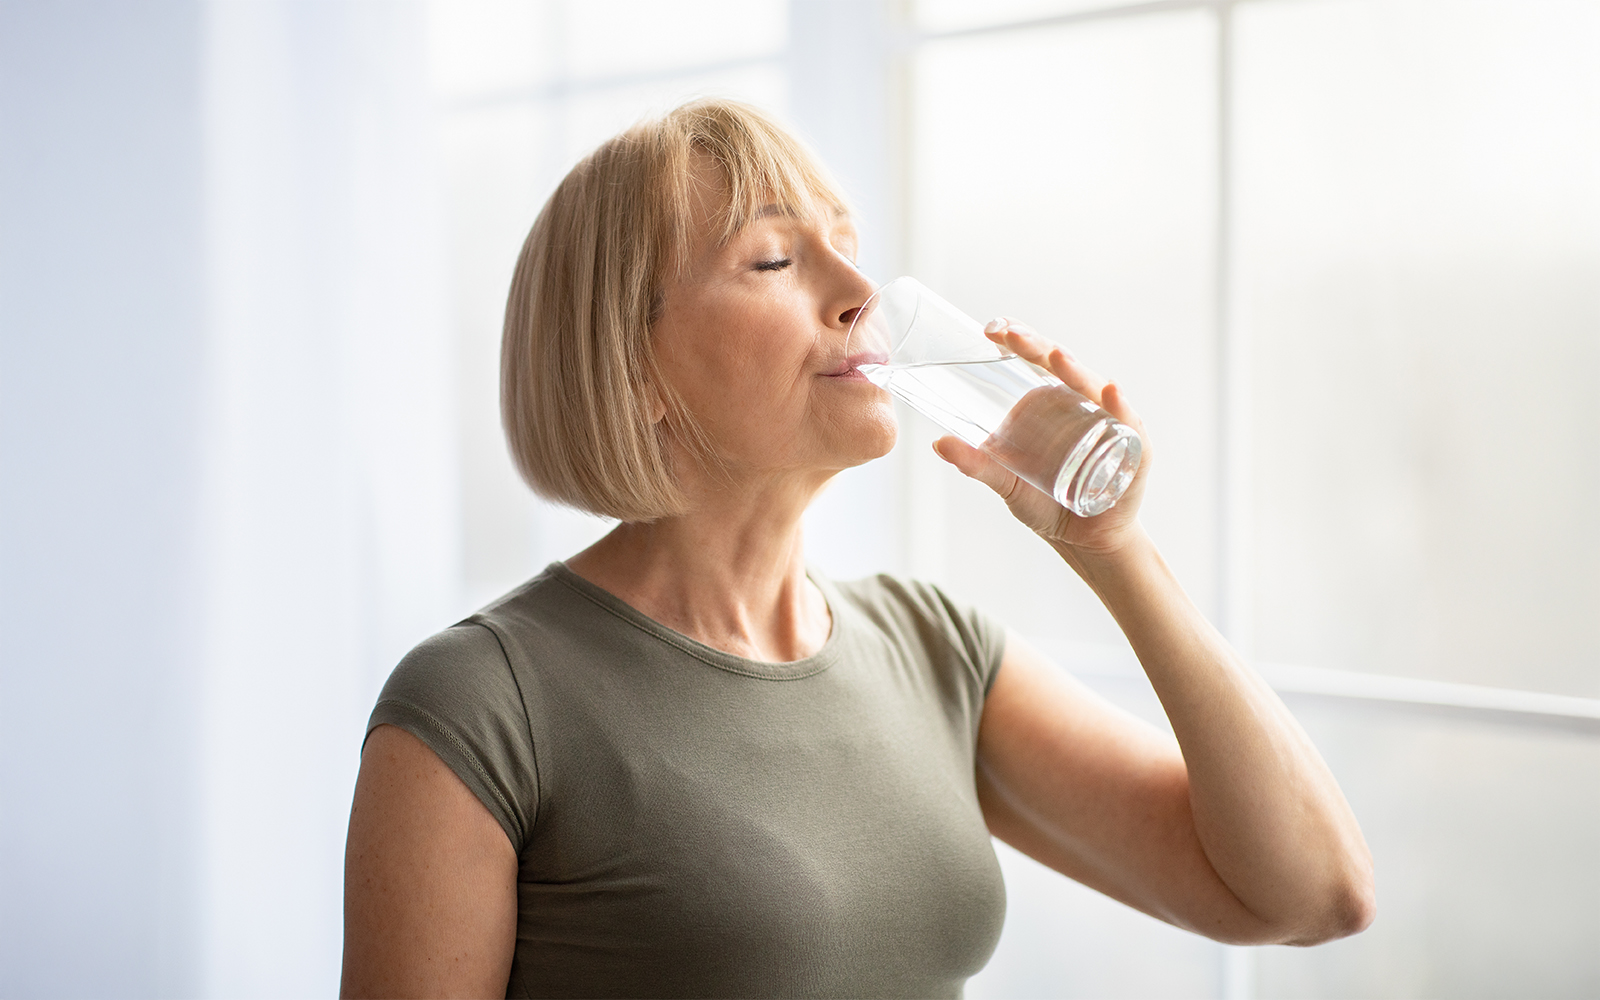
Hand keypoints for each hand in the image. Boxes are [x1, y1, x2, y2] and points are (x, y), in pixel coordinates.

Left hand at [931, 318, 1151, 557]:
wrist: (1080, 540)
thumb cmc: (1045, 503)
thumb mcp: (1005, 482)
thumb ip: (976, 464)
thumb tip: (938, 443)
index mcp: (1051, 403)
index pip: (1036, 360)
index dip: (1018, 341)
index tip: (992, 327)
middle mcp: (1081, 405)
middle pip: (1062, 366)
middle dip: (1038, 347)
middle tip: (1012, 335)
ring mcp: (1109, 423)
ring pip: (1093, 388)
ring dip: (1076, 372)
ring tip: (1056, 357)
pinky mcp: (1132, 450)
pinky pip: (1128, 424)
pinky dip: (1120, 408)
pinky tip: (1110, 394)